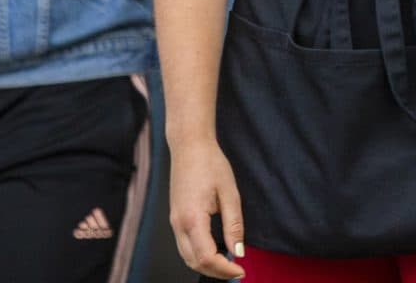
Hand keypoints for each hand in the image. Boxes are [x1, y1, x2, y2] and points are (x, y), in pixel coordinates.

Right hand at [169, 139, 245, 278]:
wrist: (189, 145)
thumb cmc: (210, 163)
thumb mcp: (229, 193)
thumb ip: (234, 225)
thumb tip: (238, 252)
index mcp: (192, 218)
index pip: (206, 257)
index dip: (224, 269)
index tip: (241, 270)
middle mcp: (178, 223)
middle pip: (194, 262)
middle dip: (216, 272)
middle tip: (237, 270)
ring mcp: (174, 221)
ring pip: (187, 256)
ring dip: (206, 265)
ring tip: (228, 264)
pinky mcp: (175, 217)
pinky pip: (184, 246)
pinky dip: (198, 255)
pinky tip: (215, 250)